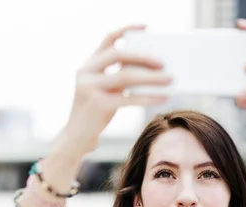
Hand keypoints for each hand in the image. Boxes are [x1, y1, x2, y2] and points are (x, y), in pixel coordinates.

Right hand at [56, 24, 171, 156]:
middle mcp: (86, 73)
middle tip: (164, 62)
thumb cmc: (94, 114)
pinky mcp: (97, 105)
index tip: (145, 28)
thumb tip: (151, 68)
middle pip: (118, 55)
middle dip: (144, 57)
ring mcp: (90, 88)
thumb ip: (118, 77)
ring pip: (126, 76)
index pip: (108, 40)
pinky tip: (162, 98)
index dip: (126, 30)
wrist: (75, 138)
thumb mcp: (103, 90)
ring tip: (170, 79)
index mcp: (87, 66)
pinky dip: (148, 97)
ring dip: (151, 77)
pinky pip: (129, 98)